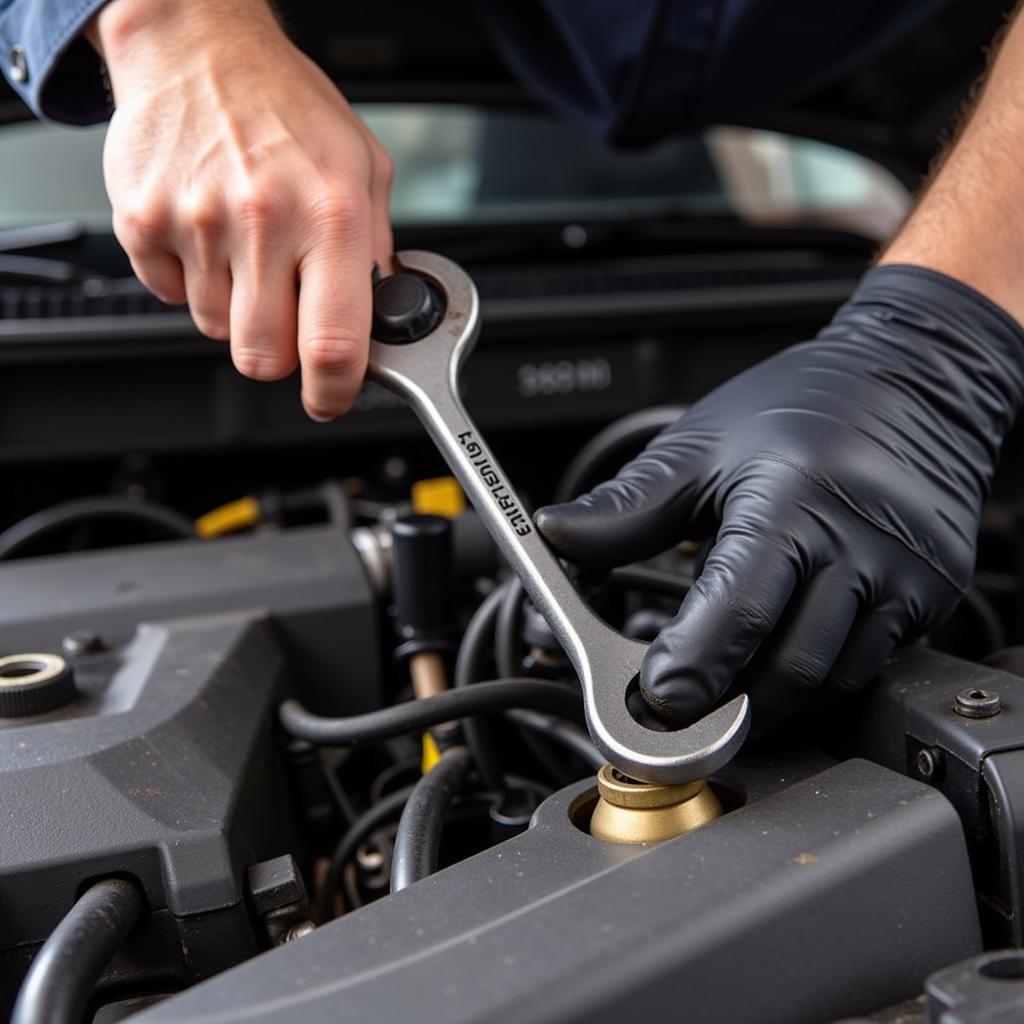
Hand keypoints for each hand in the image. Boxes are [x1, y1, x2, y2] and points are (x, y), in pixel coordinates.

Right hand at [89, 0, 393, 419]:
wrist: (199, 48)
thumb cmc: (287, 107)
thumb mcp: (365, 168)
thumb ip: (378, 249)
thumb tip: (381, 315)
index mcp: (332, 214)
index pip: (333, 345)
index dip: (334, 392)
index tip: (332, 398)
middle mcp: (264, 221)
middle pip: (264, 359)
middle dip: (281, 354)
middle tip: (289, 313)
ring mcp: (197, 223)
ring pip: (216, 329)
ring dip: (237, 309)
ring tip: (248, 248)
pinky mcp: (142, 222)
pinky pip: (169, 295)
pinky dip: (191, 279)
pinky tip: (210, 234)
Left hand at [536, 266, 1023, 732]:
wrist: (912, 379)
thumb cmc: (804, 404)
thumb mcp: (701, 444)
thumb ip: (627, 506)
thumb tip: (558, 534)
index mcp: (791, 500)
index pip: (737, 610)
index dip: (693, 667)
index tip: (657, 699)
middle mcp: (858, 542)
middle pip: (788, 665)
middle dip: (730, 702)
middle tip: (685, 707)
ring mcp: (905, 573)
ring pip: (831, 678)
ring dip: (773, 694)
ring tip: (731, 679)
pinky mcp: (933, 593)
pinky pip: (870, 663)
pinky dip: (819, 673)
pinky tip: (784, 652)